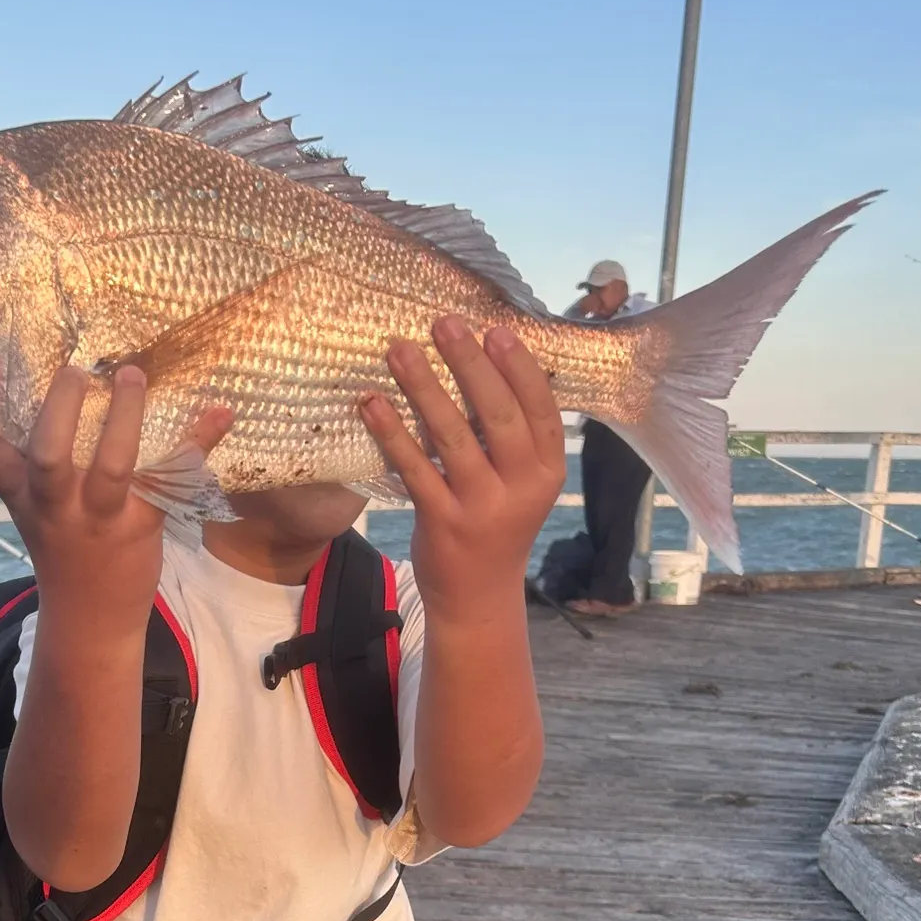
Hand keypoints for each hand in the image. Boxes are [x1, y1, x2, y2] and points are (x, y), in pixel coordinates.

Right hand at [0, 355, 231, 624]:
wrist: (90, 618)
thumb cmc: (63, 547)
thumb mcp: (36, 507)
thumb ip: (37, 460)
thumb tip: (58, 381)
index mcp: (21, 494)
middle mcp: (55, 505)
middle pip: (48, 455)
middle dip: (60, 410)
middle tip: (75, 370)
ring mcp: (99, 518)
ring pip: (110, 466)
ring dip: (125, 418)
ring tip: (132, 376)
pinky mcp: (142, 526)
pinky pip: (170, 480)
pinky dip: (198, 442)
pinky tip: (220, 414)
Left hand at [360, 317, 565, 620]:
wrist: (477, 597)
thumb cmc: (496, 524)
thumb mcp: (520, 483)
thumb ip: (511, 435)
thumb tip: (487, 362)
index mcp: (547, 471)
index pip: (541, 409)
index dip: (519, 367)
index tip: (494, 330)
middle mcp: (520, 488)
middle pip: (497, 415)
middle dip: (469, 364)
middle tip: (443, 323)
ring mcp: (481, 507)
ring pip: (452, 436)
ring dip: (424, 386)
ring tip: (400, 349)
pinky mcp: (443, 523)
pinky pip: (414, 469)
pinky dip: (392, 433)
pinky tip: (372, 404)